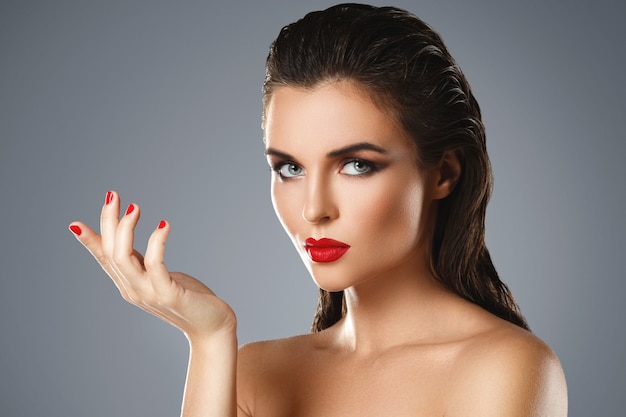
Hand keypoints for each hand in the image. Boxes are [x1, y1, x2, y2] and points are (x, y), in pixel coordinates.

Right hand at [68, 191, 235, 341]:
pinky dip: (156, 242)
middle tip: (113, 195)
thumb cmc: (187, 298)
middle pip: (110, 253)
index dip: (90, 240)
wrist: (211, 327)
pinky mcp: (169, 294)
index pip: (104, 259)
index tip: (75, 223)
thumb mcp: (159, 275)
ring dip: (126, 229)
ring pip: (123, 258)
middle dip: (109, 222)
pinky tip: (164, 225)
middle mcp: (134, 290)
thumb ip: (142, 260)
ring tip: (135, 207)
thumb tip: (128, 240)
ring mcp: (149, 293)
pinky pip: (155, 265)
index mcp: (129, 285)